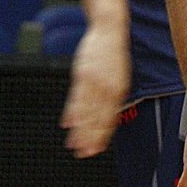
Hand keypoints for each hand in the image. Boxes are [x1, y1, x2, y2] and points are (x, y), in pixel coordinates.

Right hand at [60, 23, 129, 157]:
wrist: (109, 31)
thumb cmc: (113, 56)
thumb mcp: (119, 77)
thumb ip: (112, 97)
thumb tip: (107, 117)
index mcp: (119, 91)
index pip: (110, 119)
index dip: (102, 136)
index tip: (95, 150)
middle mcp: (108, 89)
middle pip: (97, 119)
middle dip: (90, 138)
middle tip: (84, 154)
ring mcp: (95, 82)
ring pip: (86, 112)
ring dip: (80, 130)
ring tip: (73, 145)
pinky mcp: (83, 75)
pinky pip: (76, 97)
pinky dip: (72, 112)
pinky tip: (67, 124)